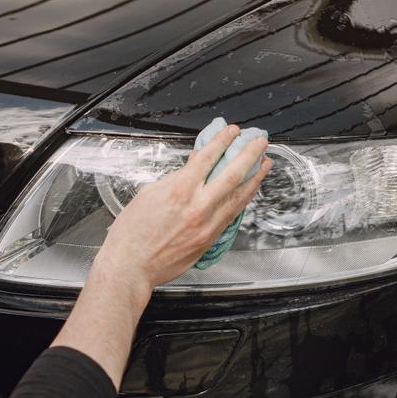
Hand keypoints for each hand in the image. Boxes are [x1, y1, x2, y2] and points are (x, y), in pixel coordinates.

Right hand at [92, 124, 272, 306]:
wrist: (131, 265)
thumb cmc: (132, 232)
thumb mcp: (149, 194)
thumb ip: (175, 178)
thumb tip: (193, 166)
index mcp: (179, 190)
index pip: (208, 158)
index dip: (223, 141)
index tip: (233, 131)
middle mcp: (197, 207)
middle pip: (232, 175)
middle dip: (249, 154)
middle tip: (260, 141)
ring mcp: (207, 225)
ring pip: (238, 197)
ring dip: (254, 178)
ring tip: (265, 164)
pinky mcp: (210, 240)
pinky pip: (232, 215)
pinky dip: (243, 200)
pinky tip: (249, 191)